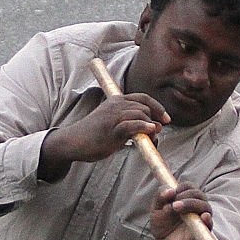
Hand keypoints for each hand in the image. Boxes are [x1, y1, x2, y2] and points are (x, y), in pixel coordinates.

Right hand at [39, 93, 169, 179]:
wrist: (72, 142)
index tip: (166, 119)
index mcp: (116, 101)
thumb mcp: (114, 126)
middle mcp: (115, 106)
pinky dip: (144, 127)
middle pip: (145, 107)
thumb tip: (155, 130)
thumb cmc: (94, 136)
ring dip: (151, 127)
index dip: (158, 107)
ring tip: (152, 139)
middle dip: (155, 119)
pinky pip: (132, 125)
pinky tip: (150, 132)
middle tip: (156, 135)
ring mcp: (113, 116)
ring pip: (141, 114)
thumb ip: (132, 126)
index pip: (143, 98)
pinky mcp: (111, 129)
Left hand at [151, 183, 211, 239]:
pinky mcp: (202, 233)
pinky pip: (209, 225)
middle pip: (199, 195)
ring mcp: (200, 220)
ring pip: (205, 207)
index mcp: (187, 199)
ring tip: (176, 208)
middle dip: (186, 196)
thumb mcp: (156, 209)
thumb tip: (170, 190)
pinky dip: (208, 220)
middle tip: (173, 204)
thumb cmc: (163, 225)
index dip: (182, 187)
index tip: (172, 193)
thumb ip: (160, 196)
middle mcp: (196, 207)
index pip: (190, 187)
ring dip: (192, 204)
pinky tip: (203, 217)